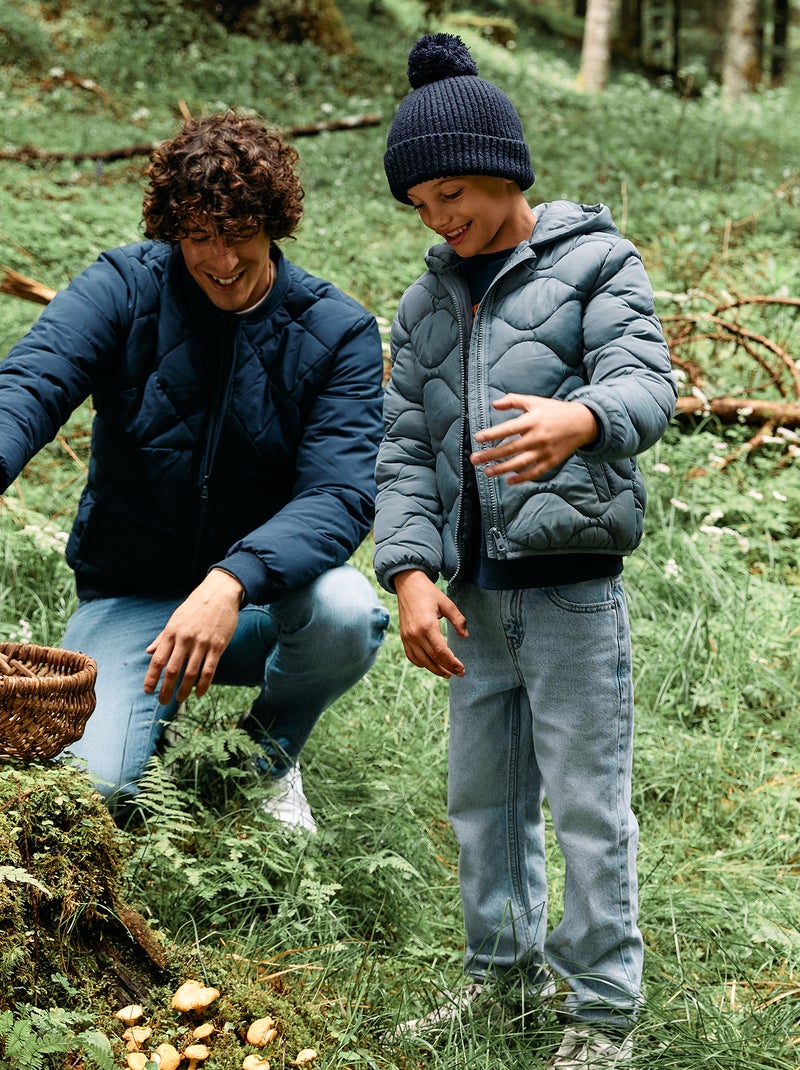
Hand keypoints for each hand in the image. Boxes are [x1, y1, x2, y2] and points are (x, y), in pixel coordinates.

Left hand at [143, 569, 243, 704]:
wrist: (219, 594)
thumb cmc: (195, 607)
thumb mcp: (175, 619)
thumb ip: (162, 637)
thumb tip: (148, 652)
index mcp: (172, 632)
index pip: (157, 660)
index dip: (151, 678)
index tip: (147, 691)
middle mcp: (185, 639)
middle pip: (172, 670)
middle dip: (165, 689)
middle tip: (162, 701)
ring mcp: (202, 643)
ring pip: (191, 673)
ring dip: (184, 690)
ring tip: (180, 699)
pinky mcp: (218, 646)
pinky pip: (209, 670)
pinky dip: (203, 684)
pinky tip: (198, 692)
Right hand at [394, 569, 467, 678]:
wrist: (407, 584)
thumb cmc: (428, 592)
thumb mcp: (447, 603)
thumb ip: (458, 620)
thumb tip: (466, 636)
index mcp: (428, 625)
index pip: (442, 652)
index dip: (453, 663)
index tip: (462, 669)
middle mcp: (416, 634)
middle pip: (433, 659)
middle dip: (447, 668)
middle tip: (459, 673)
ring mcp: (407, 637)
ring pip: (422, 661)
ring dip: (435, 669)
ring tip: (447, 673)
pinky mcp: (403, 637)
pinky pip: (412, 656)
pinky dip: (421, 663)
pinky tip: (431, 665)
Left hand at [471, 394, 599, 483]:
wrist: (582, 423)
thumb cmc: (555, 411)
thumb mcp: (535, 401)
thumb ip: (514, 401)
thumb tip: (494, 404)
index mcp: (532, 421)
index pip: (508, 429)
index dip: (492, 434)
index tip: (477, 438)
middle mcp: (537, 437)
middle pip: (510, 449)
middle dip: (490, 455)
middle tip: (474, 459)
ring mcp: (544, 451)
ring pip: (520, 463)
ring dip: (502, 469)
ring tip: (486, 472)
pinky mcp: (551, 461)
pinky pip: (534, 472)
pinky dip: (522, 478)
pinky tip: (508, 481)